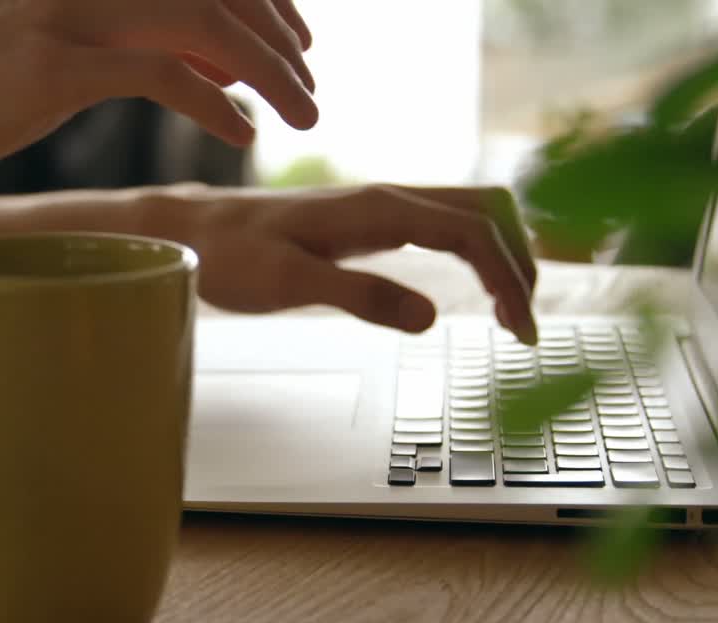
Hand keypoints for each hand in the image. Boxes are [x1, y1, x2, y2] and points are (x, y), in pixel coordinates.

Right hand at [0, 0, 317, 207]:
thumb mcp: (57, 50)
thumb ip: (134, 39)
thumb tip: (221, 61)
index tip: (299, 41)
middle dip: (279, 34)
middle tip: (311, 87)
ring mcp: (61, 11)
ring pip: (201, 21)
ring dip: (268, 69)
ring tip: (302, 111)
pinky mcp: (48, 67)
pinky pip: (159, 74)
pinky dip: (214, 104)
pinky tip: (240, 135)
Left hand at [170, 184, 539, 342]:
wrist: (194, 231)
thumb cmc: (231, 257)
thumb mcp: (288, 284)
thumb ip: (358, 296)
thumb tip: (428, 316)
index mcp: (377, 208)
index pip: (472, 232)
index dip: (507, 278)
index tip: (518, 329)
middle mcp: (388, 197)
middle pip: (487, 212)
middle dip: (520, 264)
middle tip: (523, 328)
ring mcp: (382, 205)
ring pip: (472, 213)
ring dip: (503, 255)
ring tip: (511, 313)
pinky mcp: (372, 220)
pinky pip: (446, 224)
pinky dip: (478, 252)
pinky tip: (475, 288)